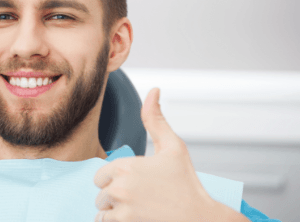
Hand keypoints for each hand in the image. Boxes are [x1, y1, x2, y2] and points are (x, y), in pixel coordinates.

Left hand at [93, 88, 246, 221]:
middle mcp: (119, 186)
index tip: (137, 183)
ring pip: (101, 209)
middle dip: (114, 195)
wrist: (199, 218)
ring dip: (114, 210)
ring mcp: (121, 208)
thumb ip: (155, 119)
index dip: (116, 178)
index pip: (101, 174)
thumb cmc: (187, 184)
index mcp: (126, 166)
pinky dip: (116, 221)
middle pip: (100, 192)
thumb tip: (153, 90)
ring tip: (138, 208)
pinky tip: (135, 217)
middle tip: (139, 196)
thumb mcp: (173, 147)